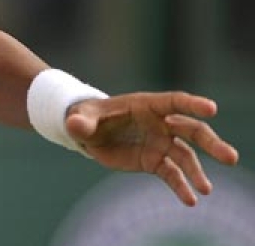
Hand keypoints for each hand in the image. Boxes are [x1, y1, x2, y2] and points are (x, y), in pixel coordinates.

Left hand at [67, 92, 239, 205]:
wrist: (88, 134)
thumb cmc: (87, 117)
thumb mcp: (80, 118)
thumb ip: (80, 122)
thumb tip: (73, 126)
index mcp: (147, 105)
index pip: (175, 102)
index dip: (193, 104)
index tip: (211, 108)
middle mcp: (161, 124)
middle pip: (192, 131)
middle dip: (211, 143)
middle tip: (230, 158)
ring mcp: (161, 143)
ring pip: (186, 156)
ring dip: (197, 172)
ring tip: (206, 189)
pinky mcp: (155, 162)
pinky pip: (172, 175)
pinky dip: (181, 187)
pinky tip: (190, 200)